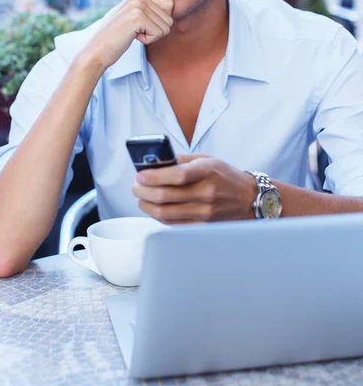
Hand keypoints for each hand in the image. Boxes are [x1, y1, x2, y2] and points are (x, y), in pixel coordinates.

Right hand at [80, 0, 173, 70]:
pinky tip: (131, 37)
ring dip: (151, 36)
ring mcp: (137, 5)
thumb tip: (173, 7)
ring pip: (166, 26)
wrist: (96, 51)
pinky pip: (159, 33)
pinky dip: (147, 40)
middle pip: (169, 17)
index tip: (139, 26)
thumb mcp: (132, 18)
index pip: (169, 6)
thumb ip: (149, 10)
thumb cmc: (115, 38)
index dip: (158, 22)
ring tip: (131, 34)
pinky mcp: (138, 17)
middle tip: (133, 32)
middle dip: (155, 30)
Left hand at [132, 154, 256, 223]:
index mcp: (208, 172)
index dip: (154, 176)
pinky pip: (173, 224)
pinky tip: (155, 208)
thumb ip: (182, 160)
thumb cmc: (226, 177)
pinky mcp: (202, 226)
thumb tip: (156, 163)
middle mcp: (206, 193)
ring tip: (141, 198)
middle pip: (166, 197)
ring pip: (165, 213)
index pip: (177, 175)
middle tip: (136, 187)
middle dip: (143, 192)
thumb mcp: (207, 160)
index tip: (140, 175)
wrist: (250, 199)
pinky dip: (159, 216)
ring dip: (147, 205)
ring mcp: (205, 212)